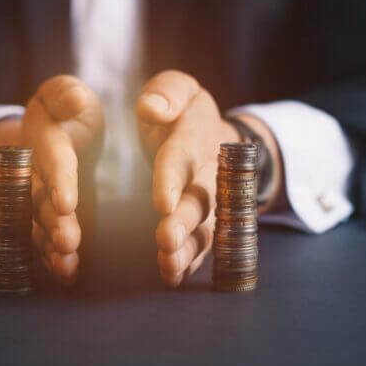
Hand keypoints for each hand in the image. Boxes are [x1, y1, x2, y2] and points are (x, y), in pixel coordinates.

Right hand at [23, 75, 102, 284]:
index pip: (51, 158)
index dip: (59, 179)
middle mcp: (33, 171)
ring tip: (66, 266)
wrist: (54, 130)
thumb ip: (67, 95)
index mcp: (43, 137)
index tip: (68, 202)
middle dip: (52, 222)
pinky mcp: (46, 217)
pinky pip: (43, 240)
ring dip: (50, 246)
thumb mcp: (66, 93)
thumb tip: (76, 100)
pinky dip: (52, 259)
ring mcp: (36, 198)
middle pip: (39, 199)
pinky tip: (67, 276)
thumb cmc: (66, 109)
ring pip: (38, 225)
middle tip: (68, 242)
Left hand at [136, 70, 281, 286]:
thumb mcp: (178, 89)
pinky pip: (202, 245)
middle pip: (200, 199)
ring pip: (204, 228)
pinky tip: (172, 275)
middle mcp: (209, 172)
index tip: (160, 200)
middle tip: (165, 239)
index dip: (172, 177)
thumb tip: (151, 107)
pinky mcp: (204, 224)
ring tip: (168, 265)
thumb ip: (167, 93)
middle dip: (184, 220)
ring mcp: (211, 202)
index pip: (184, 156)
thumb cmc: (183, 113)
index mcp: (197, 135)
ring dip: (187, 248)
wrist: (214, 138)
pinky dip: (189, 262)